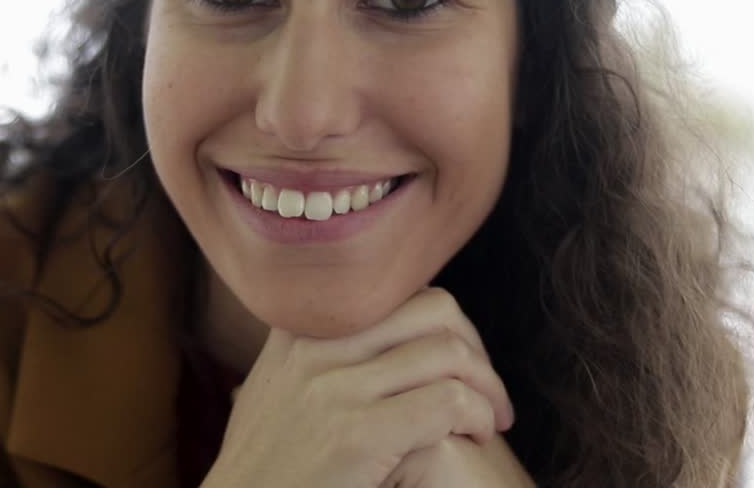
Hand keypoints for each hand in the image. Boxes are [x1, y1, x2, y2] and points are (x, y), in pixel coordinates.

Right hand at [201, 288, 514, 487]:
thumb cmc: (263, 463)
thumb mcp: (272, 386)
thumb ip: (311, 350)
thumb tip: (354, 325)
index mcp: (301, 329)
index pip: (396, 291)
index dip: (442, 322)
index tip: (456, 357)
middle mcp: (318, 348)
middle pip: (432, 309)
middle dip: (474, 346)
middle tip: (485, 386)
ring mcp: (338, 388)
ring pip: (448, 353)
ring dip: (487, 386)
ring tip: (490, 417)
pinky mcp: (361, 433)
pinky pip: (448, 402)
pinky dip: (477, 415)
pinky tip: (476, 435)